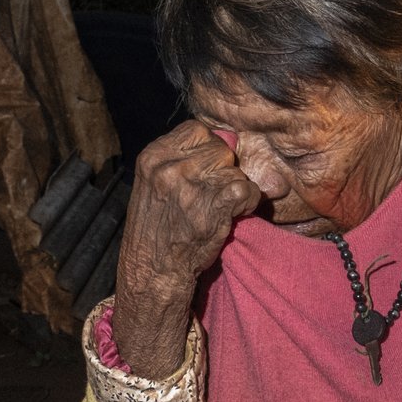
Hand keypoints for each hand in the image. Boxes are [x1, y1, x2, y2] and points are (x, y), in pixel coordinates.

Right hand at [111, 122, 259, 375]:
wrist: (153, 271)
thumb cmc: (158, 229)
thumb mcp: (159, 184)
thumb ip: (187, 158)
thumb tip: (230, 136)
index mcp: (153, 156)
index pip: (197, 129)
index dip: (208, 148)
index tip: (205, 171)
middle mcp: (169, 168)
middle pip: (219, 148)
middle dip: (223, 169)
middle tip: (212, 194)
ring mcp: (190, 187)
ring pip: (234, 168)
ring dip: (234, 187)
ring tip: (219, 207)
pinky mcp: (211, 207)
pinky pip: (245, 188)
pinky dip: (248, 201)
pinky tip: (236, 213)